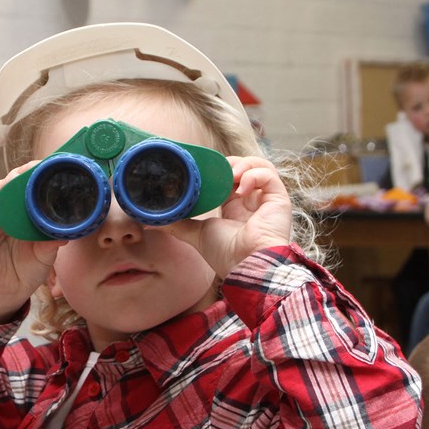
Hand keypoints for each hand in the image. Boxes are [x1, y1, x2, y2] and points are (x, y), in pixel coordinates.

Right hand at [0, 162, 66, 323]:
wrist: (6, 294)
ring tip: (17, 179)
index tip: (50, 165)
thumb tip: (68, 232)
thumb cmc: (25, 270)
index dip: (35, 175)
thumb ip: (52, 242)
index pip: (26, 188)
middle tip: (36, 167)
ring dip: (4, 185)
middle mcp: (5, 213)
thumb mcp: (44, 256)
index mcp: (22, 214)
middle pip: (9, 185)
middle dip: (21, 174)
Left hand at [154, 156, 292, 278]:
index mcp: (236, 207)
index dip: (218, 170)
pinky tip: (241, 187)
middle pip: (246, 167)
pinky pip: (269, 174)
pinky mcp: (279, 199)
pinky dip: (254, 174)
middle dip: (231, 164)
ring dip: (243, 164)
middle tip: (217, 171)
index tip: (204, 170)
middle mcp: (252, 201)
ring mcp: (266, 199)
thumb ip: (178, 225)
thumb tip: (150, 222)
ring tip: (231, 174)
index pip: (230, 177)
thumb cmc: (226, 254)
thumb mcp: (197, 234)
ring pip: (260, 166)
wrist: (246, 265)